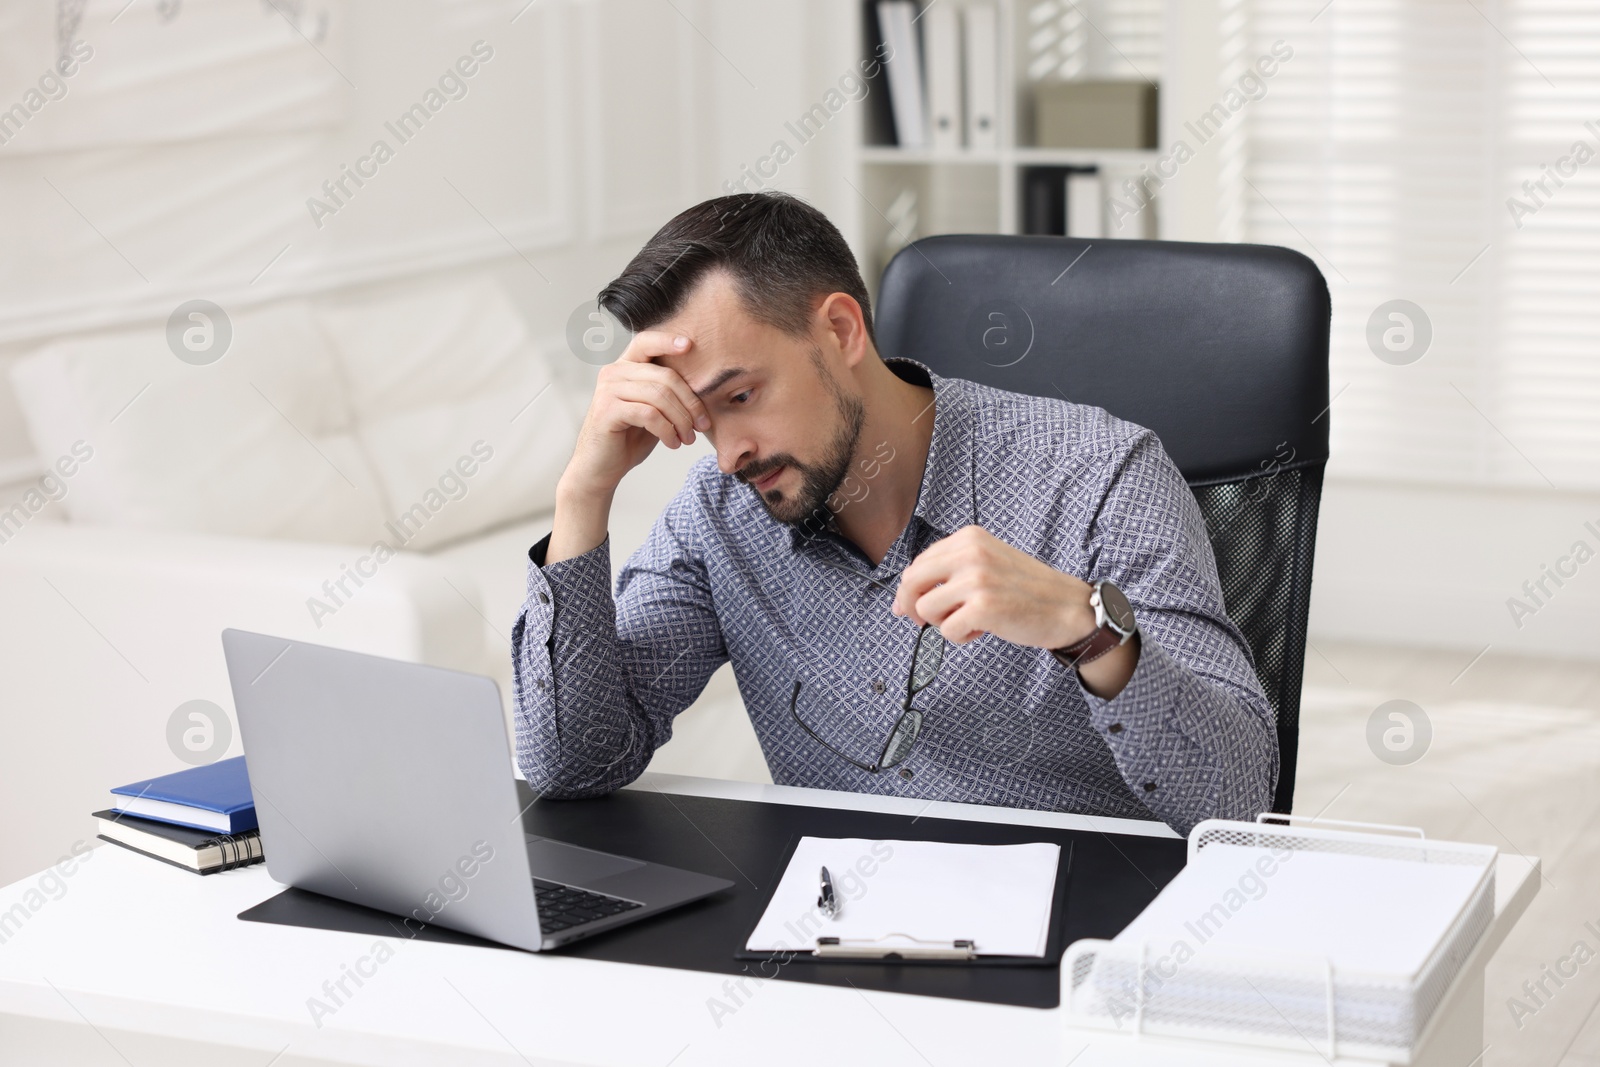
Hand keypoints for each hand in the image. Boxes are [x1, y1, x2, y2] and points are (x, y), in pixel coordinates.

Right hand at [560, 330, 711, 498]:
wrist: (600, 468)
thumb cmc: (629, 438)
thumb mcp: (652, 410)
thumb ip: (666, 393)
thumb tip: (703, 385)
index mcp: (625, 367)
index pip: (646, 342)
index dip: (667, 340)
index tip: (690, 345)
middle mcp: (613, 373)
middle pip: (665, 376)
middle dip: (690, 402)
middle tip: (702, 424)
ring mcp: (608, 390)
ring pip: (659, 396)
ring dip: (681, 420)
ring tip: (688, 438)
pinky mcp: (607, 411)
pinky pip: (649, 414)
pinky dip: (667, 430)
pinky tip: (672, 443)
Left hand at [890, 526, 1094, 647]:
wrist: (1067, 606)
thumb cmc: (1026, 589)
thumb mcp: (988, 562)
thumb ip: (950, 571)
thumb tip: (903, 601)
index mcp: (969, 538)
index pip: (918, 563)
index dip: (910, 590)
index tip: (911, 606)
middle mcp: (970, 552)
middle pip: (910, 582)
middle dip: (912, 607)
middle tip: (930, 620)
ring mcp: (976, 580)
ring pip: (925, 609)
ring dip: (943, 623)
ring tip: (970, 621)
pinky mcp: (982, 608)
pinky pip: (946, 631)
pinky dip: (960, 637)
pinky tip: (981, 630)